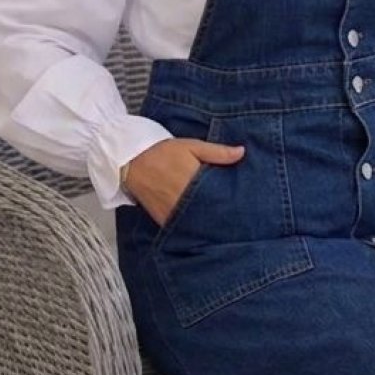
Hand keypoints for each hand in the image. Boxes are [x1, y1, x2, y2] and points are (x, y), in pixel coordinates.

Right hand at [121, 137, 244, 225]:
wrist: (131, 162)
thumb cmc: (162, 152)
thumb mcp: (192, 146)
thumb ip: (218, 152)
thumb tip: (242, 152)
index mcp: (194, 181)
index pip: (221, 196)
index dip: (233, 200)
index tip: (243, 202)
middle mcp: (184, 201)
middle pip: (211, 213)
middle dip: (223, 214)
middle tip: (237, 216)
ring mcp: (173, 213)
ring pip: (198, 223)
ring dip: (209, 222)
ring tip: (222, 222)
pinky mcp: (164, 220)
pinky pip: (182, 228)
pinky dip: (192, 227)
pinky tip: (202, 225)